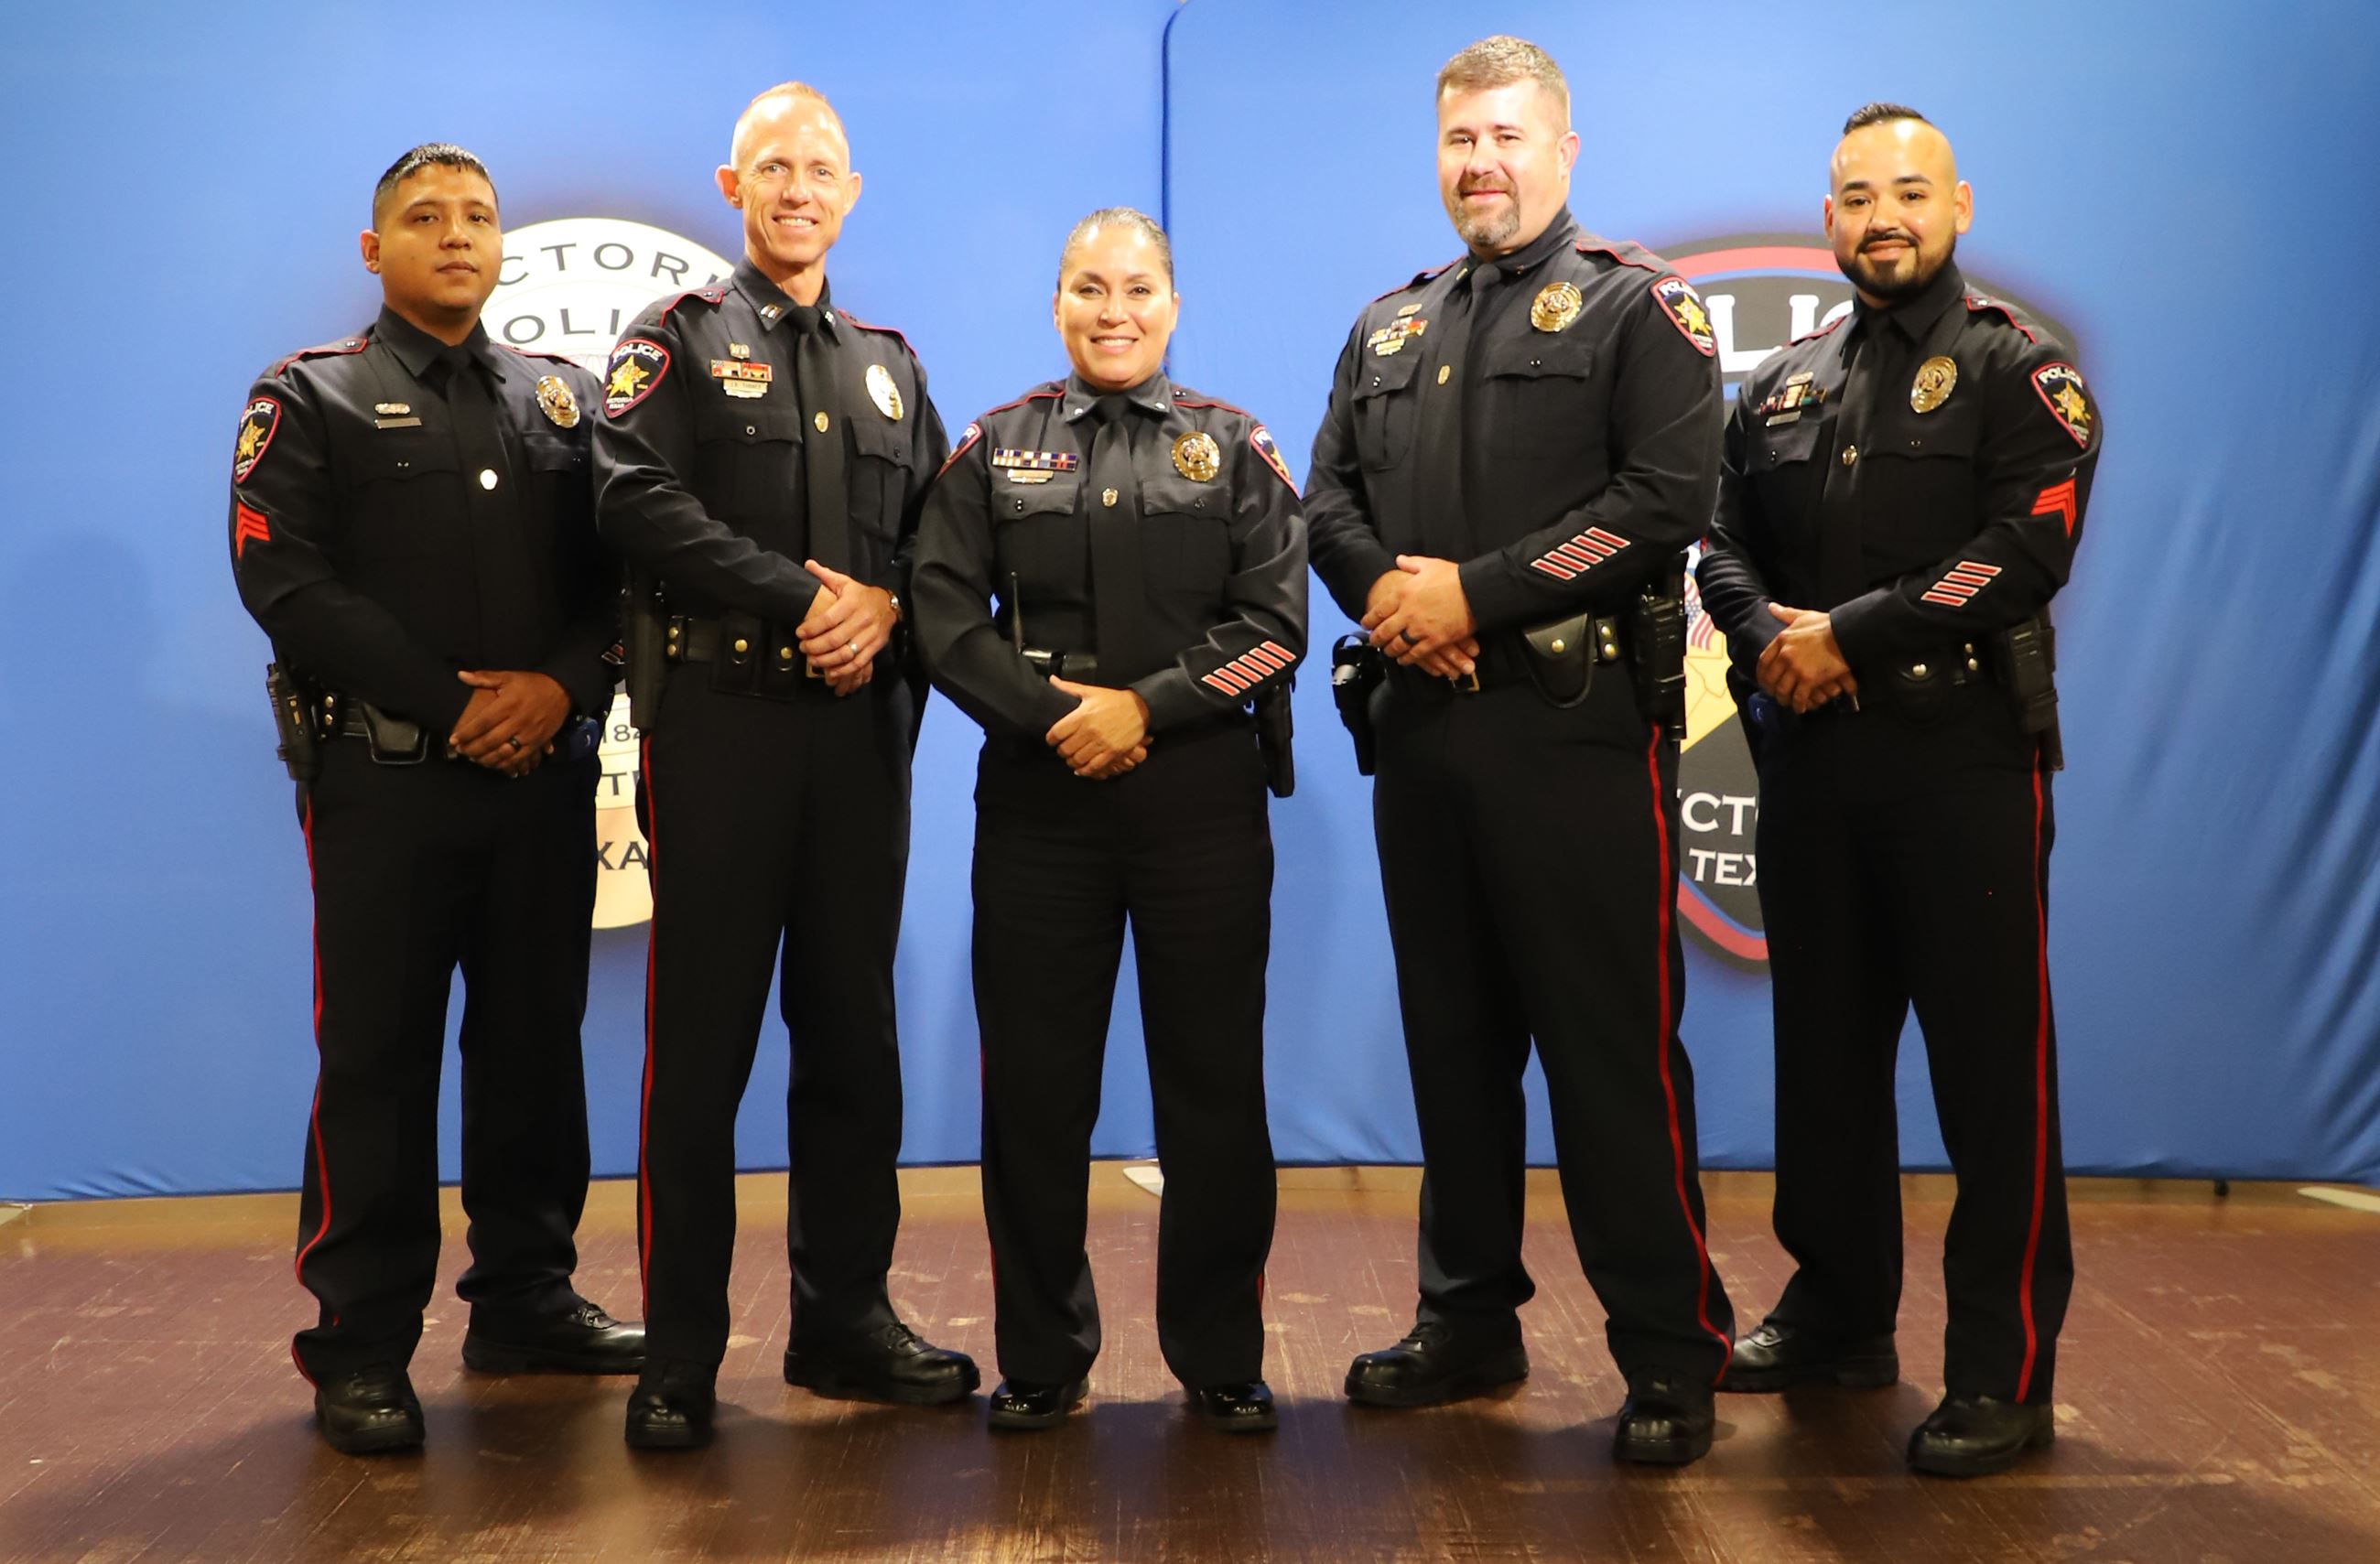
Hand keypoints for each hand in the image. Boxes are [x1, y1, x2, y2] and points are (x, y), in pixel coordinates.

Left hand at [449, 670, 570, 775]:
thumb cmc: (532, 684)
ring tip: (474, 759)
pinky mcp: (537, 742)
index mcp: (508, 704)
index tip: (453, 739)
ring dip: (486, 758)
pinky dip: (505, 763)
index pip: (482, 722)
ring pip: (503, 752)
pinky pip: (519, 758)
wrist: (562, 691)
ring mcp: (529, 734)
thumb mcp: (508, 677)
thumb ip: (484, 678)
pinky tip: (494, 764)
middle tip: (461, 751)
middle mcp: (518, 720)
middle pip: (490, 740)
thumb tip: (461, 675)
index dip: (466, 733)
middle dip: (472, 748)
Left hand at [796, 560, 896, 695]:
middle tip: (803, 648)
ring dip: (827, 660)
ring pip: (846, 653)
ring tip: (813, 659)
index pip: (828, 618)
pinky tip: (830, 671)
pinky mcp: (876, 646)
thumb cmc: (861, 594)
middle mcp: (862, 619)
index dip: (812, 628)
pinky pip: (859, 662)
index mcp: (852, 602)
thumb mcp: (845, 582)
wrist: (889, 604)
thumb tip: (808, 564)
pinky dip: (843, 669)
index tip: (799, 633)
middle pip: (835, 639)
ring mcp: (870, 634)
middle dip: (815, 646)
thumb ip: (825, 575)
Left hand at [1045, 678, 1150, 776]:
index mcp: (1082, 715)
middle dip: (1061, 751)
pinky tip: (1081, 769)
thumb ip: (1069, 688)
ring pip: (1078, 760)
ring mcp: (1102, 743)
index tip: (1051, 740)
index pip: (1057, 733)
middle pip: (1066, 749)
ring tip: (1071, 759)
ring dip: (1071, 762)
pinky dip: (1085, 771)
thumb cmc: (1113, 699)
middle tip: (1062, 750)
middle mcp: (1090, 731)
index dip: (1050, 739)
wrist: (1139, 708)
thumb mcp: (1091, 691)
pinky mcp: (1113, 752)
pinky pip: (1094, 767)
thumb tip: (1052, 680)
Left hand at [1365, 555, 1477, 674]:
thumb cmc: (1454, 576)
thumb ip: (1411, 564)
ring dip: (1390, 650)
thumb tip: (1399, 559)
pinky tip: (1404, 660)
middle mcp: (1407, 613)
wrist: (1475, 591)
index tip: (1366, 624)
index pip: (1379, 610)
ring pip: (1397, 645)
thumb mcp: (1429, 565)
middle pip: (1384, 631)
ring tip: (1388, 651)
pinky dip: (1407, 659)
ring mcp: (1420, 628)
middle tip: (1373, 641)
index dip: (1370, 620)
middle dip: (1376, 638)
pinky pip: (1415, 654)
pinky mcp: (1434, 641)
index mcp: (1404, 593)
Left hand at [1756, 603, 1858, 712]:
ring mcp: (1796, 668)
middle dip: (1771, 689)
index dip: (1761, 674)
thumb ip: (1785, 614)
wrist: (1845, 633)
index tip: (1762, 680)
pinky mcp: (1809, 679)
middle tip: (1774, 695)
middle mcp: (1785, 655)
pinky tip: (1800, 708)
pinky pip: (1799, 697)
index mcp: (1781, 640)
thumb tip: (1771, 607)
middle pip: (1771, 678)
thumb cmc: (1826, 625)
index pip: (1763, 661)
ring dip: (1784, 699)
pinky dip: (1798, 705)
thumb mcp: (1802, 616)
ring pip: (1783, 690)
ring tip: (1787, 703)